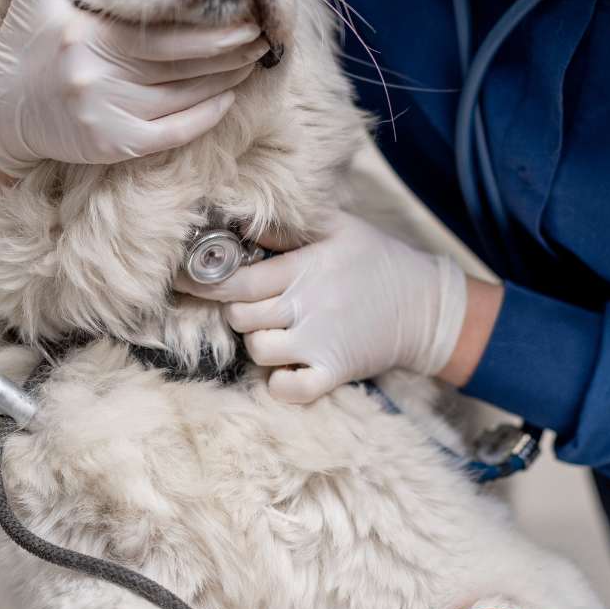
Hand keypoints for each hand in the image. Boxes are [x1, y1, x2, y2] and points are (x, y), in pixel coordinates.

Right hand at [0, 0, 269, 176]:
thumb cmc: (27, 40)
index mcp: (83, 35)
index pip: (164, 35)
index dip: (212, 30)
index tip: (249, 15)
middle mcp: (93, 78)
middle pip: (181, 67)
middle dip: (230, 54)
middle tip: (263, 38)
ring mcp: (103, 116)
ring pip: (182, 99)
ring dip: (225, 82)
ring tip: (253, 62)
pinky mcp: (109, 146)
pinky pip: (170, 134)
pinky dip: (204, 118)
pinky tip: (227, 100)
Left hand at [177, 212, 468, 402]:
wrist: (426, 305)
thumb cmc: (377, 260)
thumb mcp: (338, 228)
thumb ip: (288, 228)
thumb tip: (238, 219)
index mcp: (305, 267)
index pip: (237, 279)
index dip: (204, 281)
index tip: (183, 279)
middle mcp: (309, 304)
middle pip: (240, 317)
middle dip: (236, 313)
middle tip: (250, 307)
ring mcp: (321, 341)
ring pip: (258, 351)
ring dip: (258, 344)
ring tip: (274, 332)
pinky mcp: (335, 371)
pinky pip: (289, 389)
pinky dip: (279, 383)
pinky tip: (286, 368)